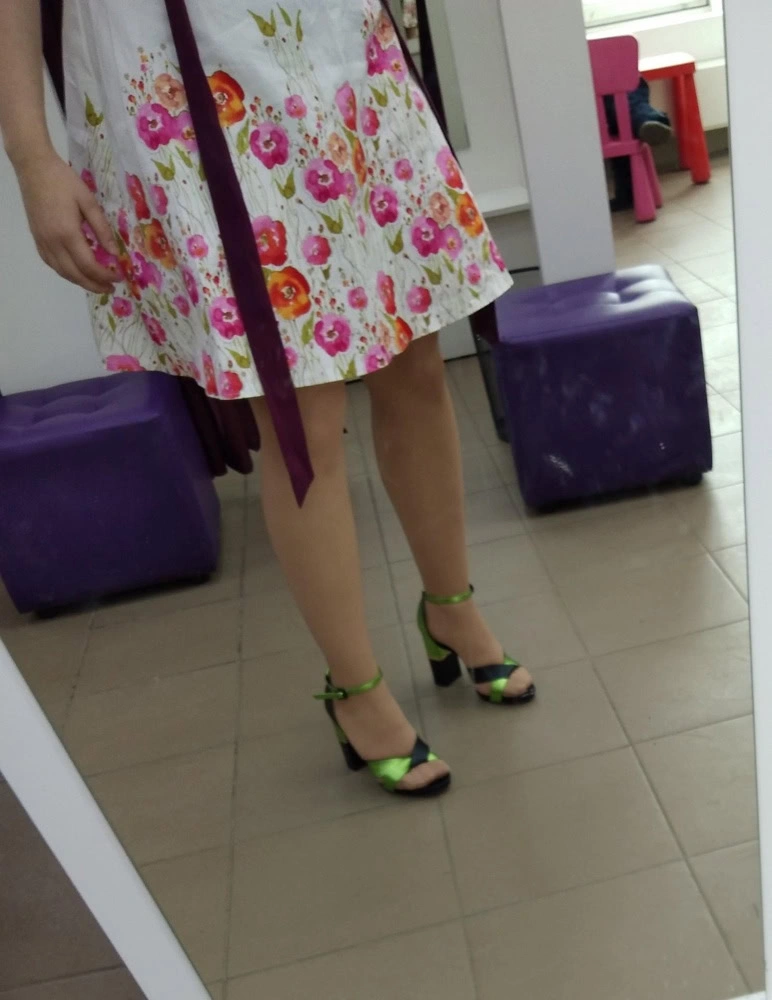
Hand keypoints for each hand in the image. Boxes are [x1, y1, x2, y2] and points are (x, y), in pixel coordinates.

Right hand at [16, 152, 118, 293]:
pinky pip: (51, 263)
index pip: (89, 265)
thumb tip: (115, 253)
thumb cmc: (64, 181)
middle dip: (94, 285)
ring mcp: (42, 242)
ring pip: (62, 272)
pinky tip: (76, 272)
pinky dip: (66, 272)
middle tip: (110, 288)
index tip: (119, 278)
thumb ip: (102, 229)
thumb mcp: (89, 202)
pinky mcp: (37, 239)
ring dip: (80, 282)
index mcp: (68, 233)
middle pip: (75, 274)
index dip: (105, 276)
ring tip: (96, 284)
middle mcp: (53, 242)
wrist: (34, 168)